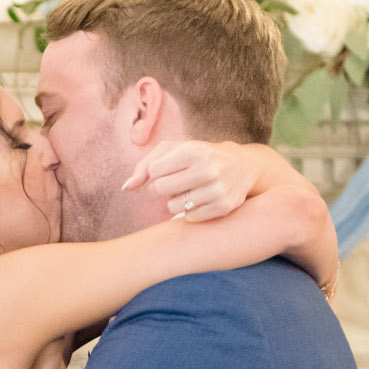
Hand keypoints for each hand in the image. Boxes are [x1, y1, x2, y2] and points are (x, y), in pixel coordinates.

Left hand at [122, 140, 262, 222]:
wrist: (242, 166)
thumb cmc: (200, 156)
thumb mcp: (175, 150)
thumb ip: (145, 165)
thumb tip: (126, 188)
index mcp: (193, 151)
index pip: (153, 171)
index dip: (155, 174)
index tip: (167, 170)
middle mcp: (207, 169)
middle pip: (160, 190)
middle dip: (161, 188)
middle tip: (174, 183)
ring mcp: (216, 190)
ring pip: (173, 207)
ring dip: (175, 201)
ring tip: (189, 190)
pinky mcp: (222, 207)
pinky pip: (189, 218)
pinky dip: (189, 211)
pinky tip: (200, 199)